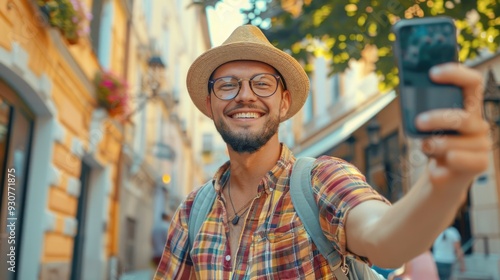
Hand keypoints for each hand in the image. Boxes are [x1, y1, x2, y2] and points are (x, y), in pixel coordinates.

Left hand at [416, 63, 491, 188]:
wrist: (442, 174)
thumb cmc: (434, 143)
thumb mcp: (425, 125)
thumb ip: (420, 109)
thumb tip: (405, 94)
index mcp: (468, 107)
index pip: (472, 82)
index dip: (455, 73)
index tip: (433, 73)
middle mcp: (478, 124)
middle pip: (464, 117)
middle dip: (439, 119)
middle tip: (419, 122)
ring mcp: (481, 144)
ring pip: (458, 142)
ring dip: (436, 145)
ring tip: (425, 147)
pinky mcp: (479, 163)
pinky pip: (462, 161)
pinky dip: (445, 165)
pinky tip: (435, 170)